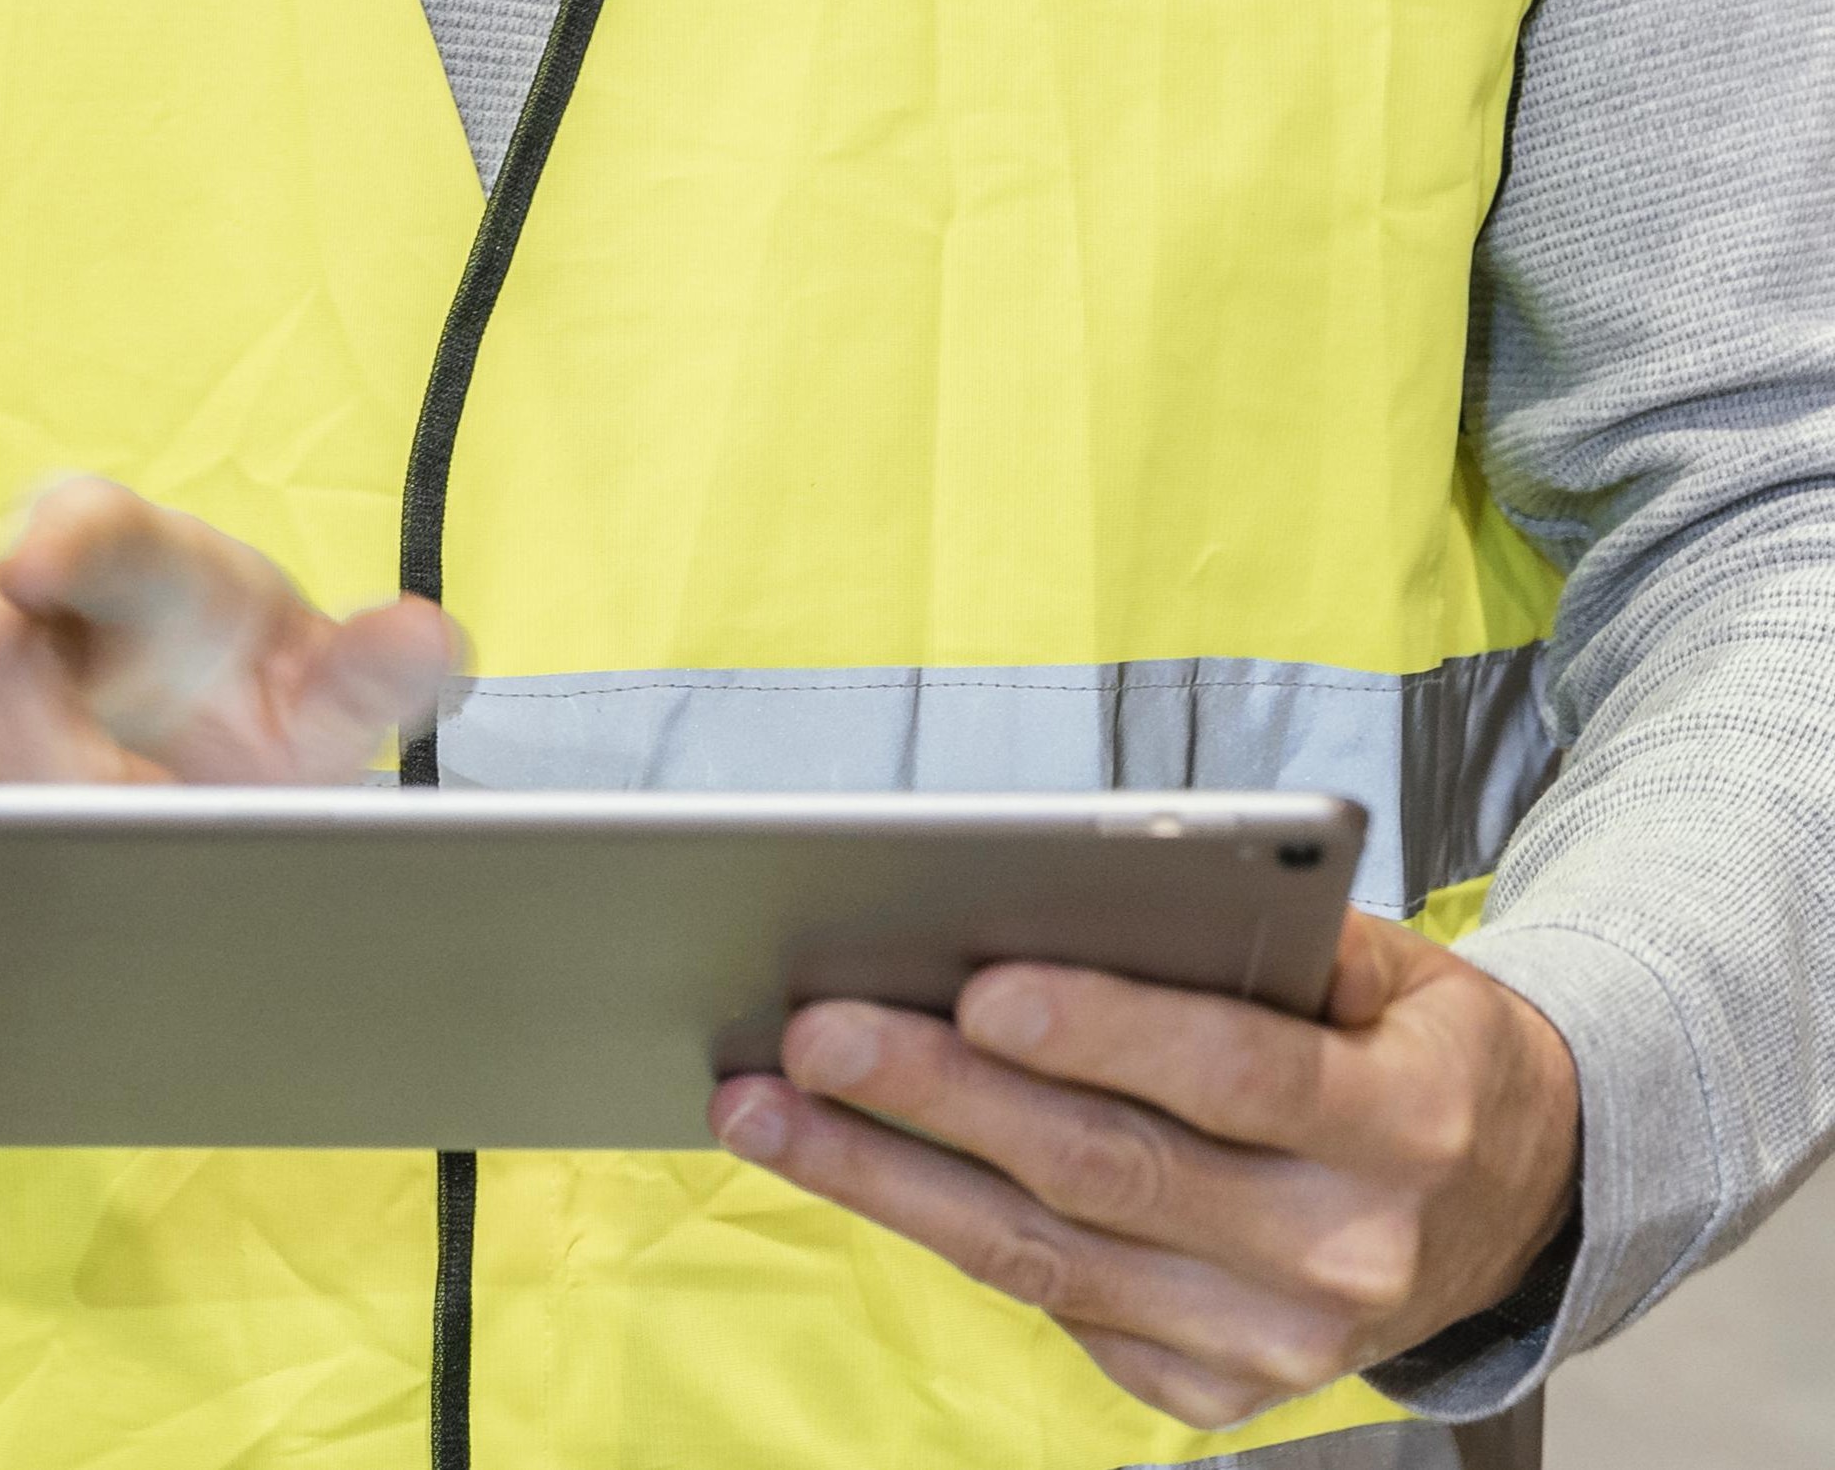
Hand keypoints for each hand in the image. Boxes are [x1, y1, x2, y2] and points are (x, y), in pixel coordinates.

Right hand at [0, 477, 461, 884]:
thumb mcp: (310, 695)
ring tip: (28, 841)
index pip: (103, 528)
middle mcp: (12, 593)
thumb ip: (371, 675)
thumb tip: (432, 639)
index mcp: (145, 572)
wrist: (116, 727)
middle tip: (99, 820)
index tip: (38, 565)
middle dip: (25, 751)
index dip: (70, 540)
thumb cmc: (227, 705)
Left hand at [708, 910, 1578, 1432]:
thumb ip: (1265, 930)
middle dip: (941, 1098)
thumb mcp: (1388, 964)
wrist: (1508, 1202)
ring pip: (1048, 1259)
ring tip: (768, 1106)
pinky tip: (854, 1169)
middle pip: (1107, 1173)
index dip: (1105, 1030)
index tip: (979, 984)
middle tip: (812, 1033)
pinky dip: (946, 1237)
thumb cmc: (1407, 1042)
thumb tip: (1090, 881)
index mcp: (1402, 1126)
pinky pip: (1059, 1313)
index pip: (1233, 1075)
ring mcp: (1279, 1348)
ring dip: (889, 1180)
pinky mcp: (1218, 1394)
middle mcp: (1344, 1254)